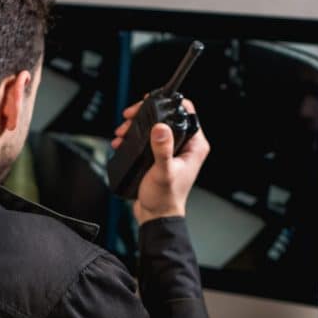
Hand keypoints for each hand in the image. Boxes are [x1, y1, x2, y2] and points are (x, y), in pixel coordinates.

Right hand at [111, 98, 209, 224]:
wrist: (155, 215)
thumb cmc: (165, 198)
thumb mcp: (163, 171)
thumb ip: (162, 149)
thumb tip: (161, 127)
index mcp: (194, 146)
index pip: (187, 112)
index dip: (169, 103)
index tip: (152, 101)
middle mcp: (185, 145)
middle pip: (167, 116)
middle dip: (145, 114)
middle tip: (130, 116)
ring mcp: (172, 150)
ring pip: (154, 126)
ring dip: (136, 126)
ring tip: (123, 131)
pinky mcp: (159, 155)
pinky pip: (147, 138)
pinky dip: (134, 137)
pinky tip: (123, 141)